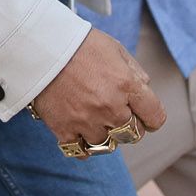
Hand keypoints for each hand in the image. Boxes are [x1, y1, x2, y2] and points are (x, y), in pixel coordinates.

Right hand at [31, 26, 166, 149]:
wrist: (40, 46)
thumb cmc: (80, 44)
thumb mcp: (115, 49)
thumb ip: (135, 72)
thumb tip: (144, 89)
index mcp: (126, 85)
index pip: (155, 117)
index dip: (152, 118)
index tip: (145, 115)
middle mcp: (110, 107)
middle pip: (133, 134)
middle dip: (129, 125)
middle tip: (117, 113)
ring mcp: (87, 121)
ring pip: (107, 144)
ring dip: (104, 133)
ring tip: (95, 119)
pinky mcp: (64, 129)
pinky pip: (81, 151)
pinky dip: (83, 146)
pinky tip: (81, 134)